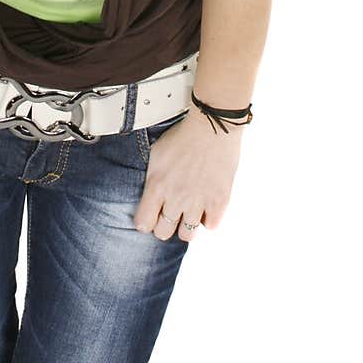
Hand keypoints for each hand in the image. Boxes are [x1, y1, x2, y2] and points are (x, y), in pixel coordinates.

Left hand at [133, 105, 243, 242]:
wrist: (212, 127)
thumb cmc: (184, 136)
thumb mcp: (156, 154)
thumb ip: (152, 179)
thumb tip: (149, 195)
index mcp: (156, 186)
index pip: (143, 223)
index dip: (146, 222)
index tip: (150, 216)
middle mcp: (175, 198)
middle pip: (163, 233)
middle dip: (164, 226)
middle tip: (170, 215)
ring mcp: (198, 202)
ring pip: (187, 235)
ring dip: (186, 226)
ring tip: (189, 213)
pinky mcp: (219, 201)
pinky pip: (211, 226)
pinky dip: (208, 219)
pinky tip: (206, 206)